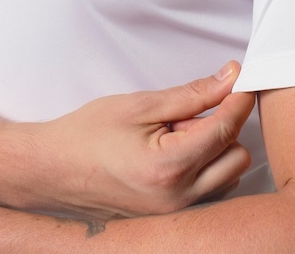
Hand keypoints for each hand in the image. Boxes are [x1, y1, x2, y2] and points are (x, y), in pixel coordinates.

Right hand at [0, 61, 254, 217]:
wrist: (51, 168)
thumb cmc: (86, 135)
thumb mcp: (140, 105)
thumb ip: (192, 94)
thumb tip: (229, 78)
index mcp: (170, 168)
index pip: (226, 128)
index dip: (239, 98)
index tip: (243, 78)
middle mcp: (178, 199)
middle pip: (235, 154)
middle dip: (222, 125)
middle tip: (186, 112)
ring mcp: (175, 213)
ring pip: (226, 174)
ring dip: (213, 147)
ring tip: (174, 134)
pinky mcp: (170, 216)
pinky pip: (209, 188)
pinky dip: (203, 165)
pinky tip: (173, 151)